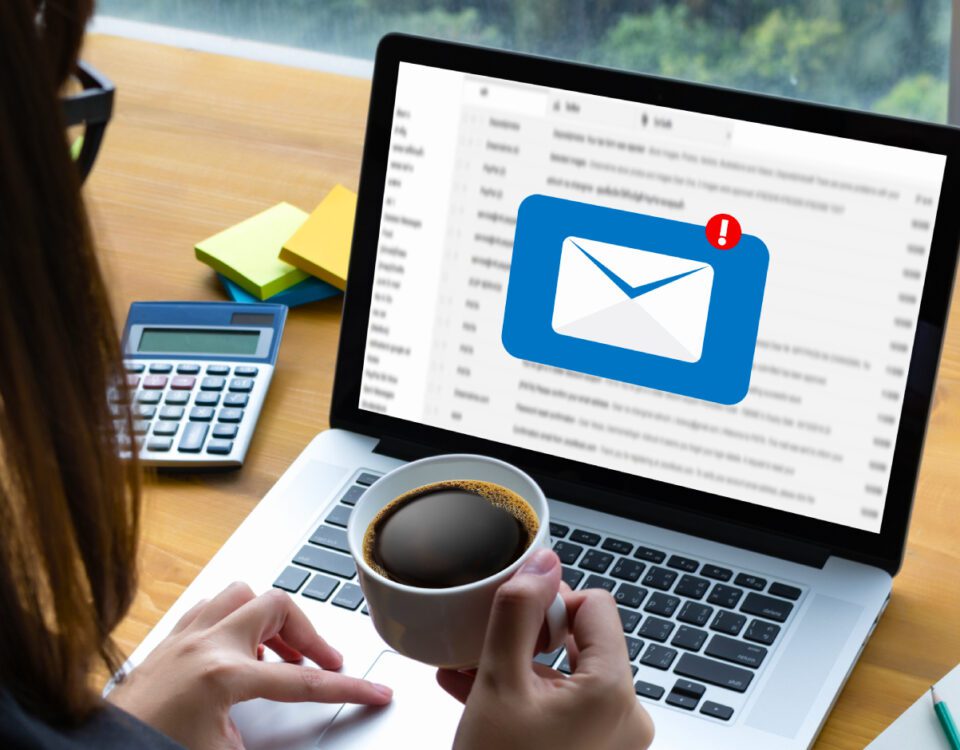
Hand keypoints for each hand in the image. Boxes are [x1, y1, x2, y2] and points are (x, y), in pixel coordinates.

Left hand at [108, 582, 391, 749]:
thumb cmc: (150, 749)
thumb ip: (267, 740)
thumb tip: (291, 739)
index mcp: (223, 676)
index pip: (303, 681)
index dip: (347, 688)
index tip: (376, 692)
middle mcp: (205, 644)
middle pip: (279, 607)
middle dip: (310, 635)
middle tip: (324, 664)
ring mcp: (183, 636)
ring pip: (243, 594)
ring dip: (270, 619)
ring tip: (280, 653)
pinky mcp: (167, 640)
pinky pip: (212, 606)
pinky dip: (236, 619)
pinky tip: (239, 649)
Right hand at [437, 549, 653, 749]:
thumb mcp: (497, 683)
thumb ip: (518, 613)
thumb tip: (542, 562)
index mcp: (614, 691)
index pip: (596, 605)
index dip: (550, 603)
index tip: (514, 622)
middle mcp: (626, 717)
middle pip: (582, 640)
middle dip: (528, 639)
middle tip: (486, 649)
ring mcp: (613, 742)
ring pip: (567, 676)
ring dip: (520, 668)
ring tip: (471, 673)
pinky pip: (566, 708)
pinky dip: (529, 698)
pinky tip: (482, 697)